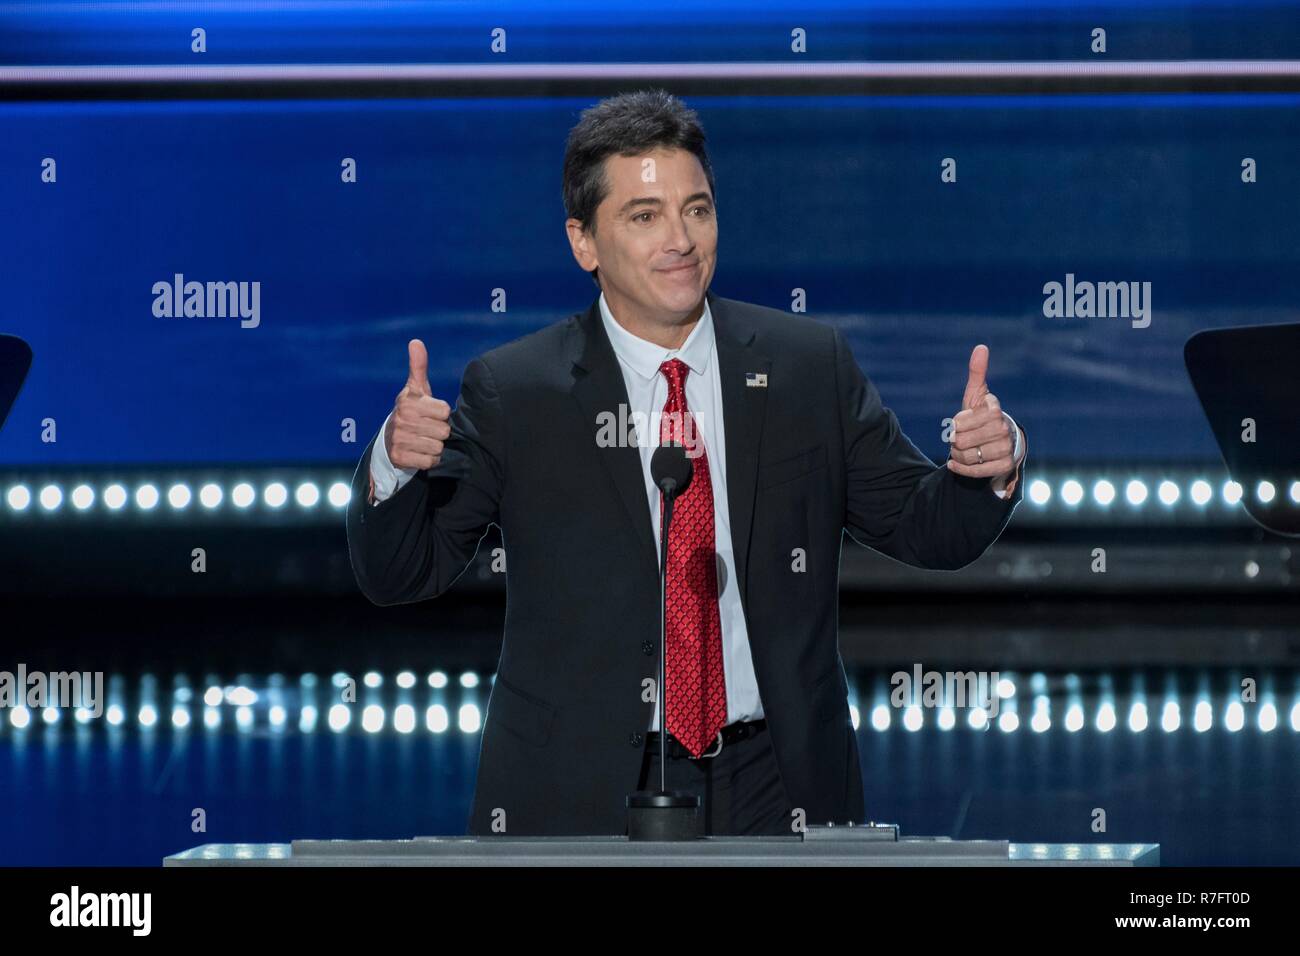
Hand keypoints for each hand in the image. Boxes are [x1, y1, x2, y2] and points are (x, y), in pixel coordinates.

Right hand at [384, 339, 451, 469]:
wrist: (389, 440)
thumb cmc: (410, 411)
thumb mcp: (415, 389)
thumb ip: (418, 366)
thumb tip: (416, 342)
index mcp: (408, 401)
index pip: (445, 411)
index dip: (442, 414)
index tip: (431, 414)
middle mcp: (402, 419)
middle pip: (443, 431)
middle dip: (439, 432)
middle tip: (427, 429)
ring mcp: (400, 439)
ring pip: (438, 447)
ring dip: (434, 447)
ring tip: (423, 440)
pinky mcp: (400, 457)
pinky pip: (430, 461)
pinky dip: (428, 459)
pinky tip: (419, 452)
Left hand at [947, 344, 1018, 480]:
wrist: (998, 442)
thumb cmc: (982, 416)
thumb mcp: (976, 395)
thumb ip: (977, 373)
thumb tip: (981, 347)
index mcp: (995, 410)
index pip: (961, 421)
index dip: (956, 424)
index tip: (959, 423)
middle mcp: (1003, 429)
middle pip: (962, 441)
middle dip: (955, 442)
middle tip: (959, 440)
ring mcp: (1006, 449)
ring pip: (967, 456)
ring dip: (957, 456)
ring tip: (961, 451)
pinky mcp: (1004, 466)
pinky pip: (975, 472)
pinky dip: (961, 469)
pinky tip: (956, 464)